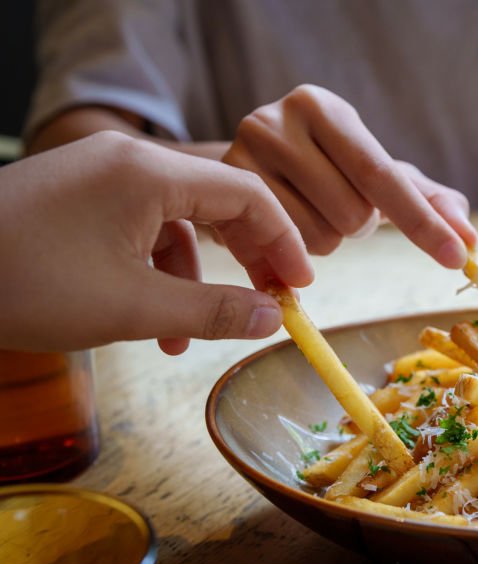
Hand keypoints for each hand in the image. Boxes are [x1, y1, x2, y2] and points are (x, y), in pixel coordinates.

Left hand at [0, 131, 313, 353]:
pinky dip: (155, 275)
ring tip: (191, 335)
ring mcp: (99, 180)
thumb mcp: (132, 307)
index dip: (284, 242)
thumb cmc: (25, 283)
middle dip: (246, 260)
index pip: (246, 194)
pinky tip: (153, 322)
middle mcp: (127, 164)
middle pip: (216, 204)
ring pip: (176, 225)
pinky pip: (138, 231)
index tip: (301, 286)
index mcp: (148, 173)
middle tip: (269, 305)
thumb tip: (273, 320)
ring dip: (195, 281)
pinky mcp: (77, 201)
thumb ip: (214, 311)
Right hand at [223, 84, 477, 266]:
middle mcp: (278, 122)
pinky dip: (294, 257)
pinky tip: (282, 233)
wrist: (245, 169)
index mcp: (324, 108)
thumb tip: (470, 238)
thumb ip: (427, 201)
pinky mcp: (222, 199)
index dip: (423, 222)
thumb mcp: (376, 175)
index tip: (458, 256)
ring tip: (307, 214)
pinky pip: (281, 255)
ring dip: (326, 243)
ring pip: (317, 242)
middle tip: (336, 207)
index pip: (383, 175)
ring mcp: (242, 157)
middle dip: (358, 227)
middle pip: (352, 216)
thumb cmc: (326, 170)